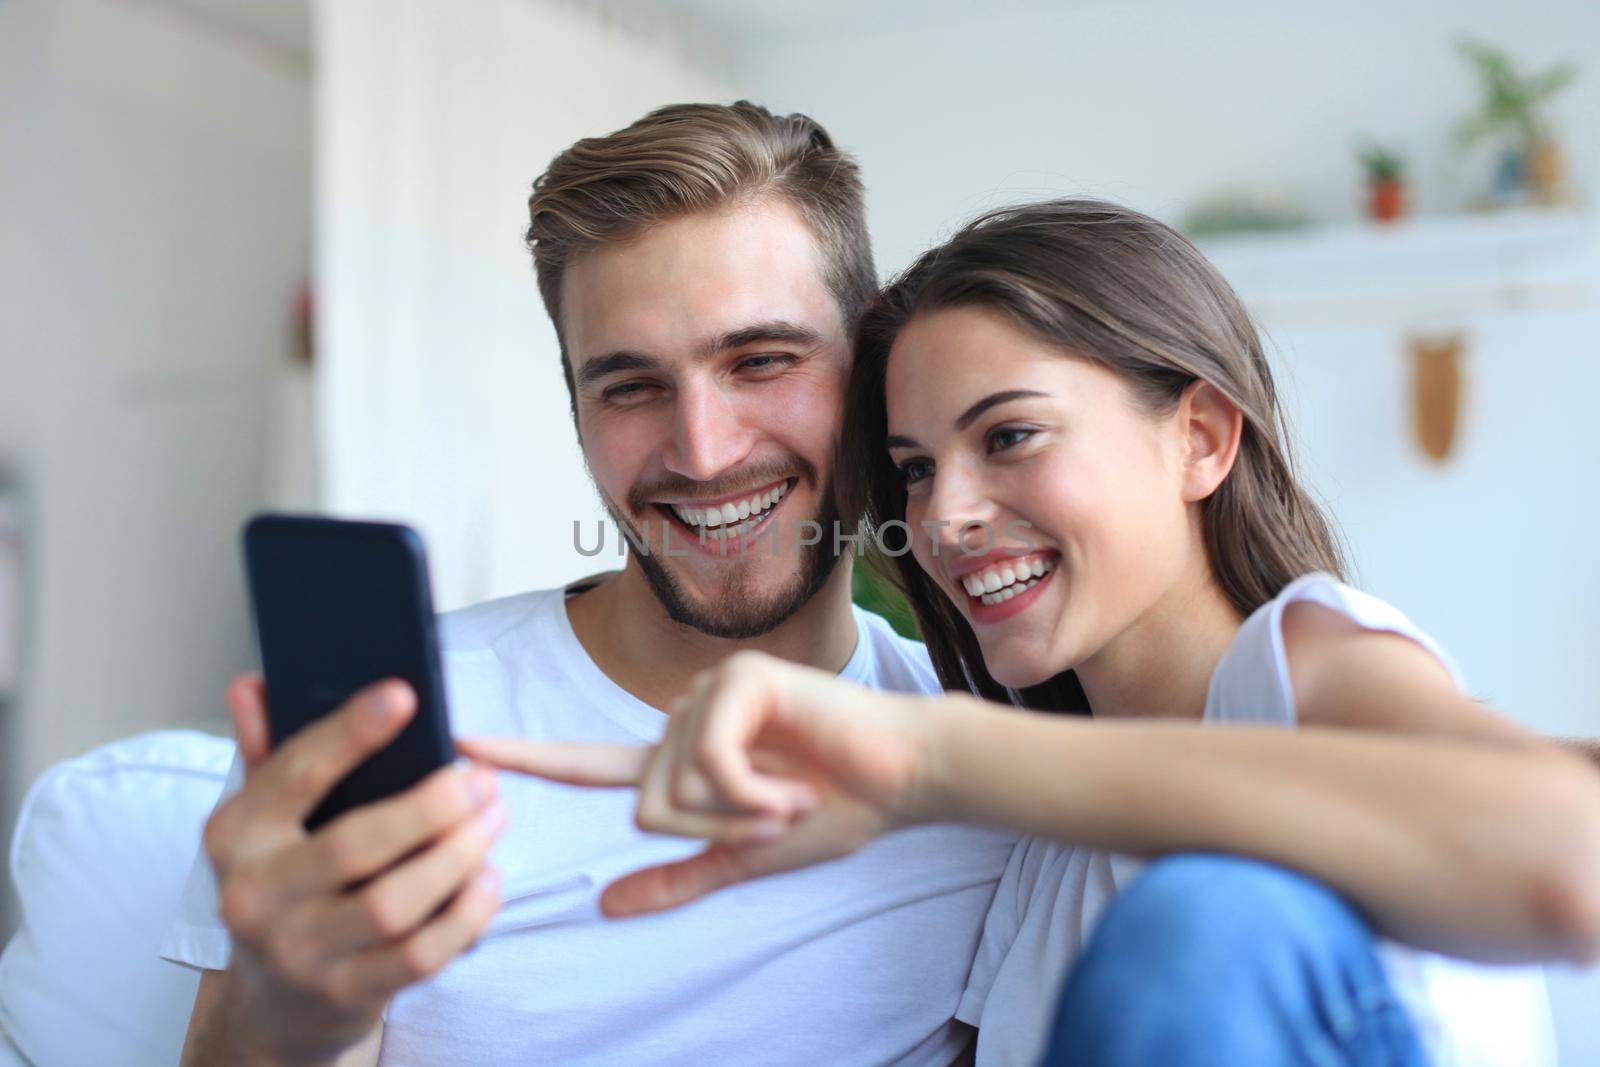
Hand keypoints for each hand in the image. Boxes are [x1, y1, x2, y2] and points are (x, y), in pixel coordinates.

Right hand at [200, 674, 505, 1061]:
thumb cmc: (286, 884)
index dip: (350, 734)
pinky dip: (465, 915)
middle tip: (480, 778)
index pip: (293, 774)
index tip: (404, 695)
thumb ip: (268, 751)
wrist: (278, 1001)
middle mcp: (255, 897)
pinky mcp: (345, 995)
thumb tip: (254, 683)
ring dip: (458, 856)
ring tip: (494, 817)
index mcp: (234, 837)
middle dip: (431, 806)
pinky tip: (490, 879)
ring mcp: (299, 953)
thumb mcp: (264, 820)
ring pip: (393, 904)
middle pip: (355, 844)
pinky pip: (420, 956)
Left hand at [458, 650, 937, 917]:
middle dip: (712, 831)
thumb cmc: (834, 810)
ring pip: (670, 790)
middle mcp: (682, 717)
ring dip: (737, 813)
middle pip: (643, 805)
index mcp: (678, 756)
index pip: (587, 762)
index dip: (524, 757)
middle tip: (778, 815)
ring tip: (793, 795)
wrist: (902, 779)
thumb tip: (606, 904)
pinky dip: (750, 791)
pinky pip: (706, 762)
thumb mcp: (746, 856)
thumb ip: (678, 878)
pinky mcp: (738, 680)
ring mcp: (708, 692)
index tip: (459, 747)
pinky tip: (793, 781)